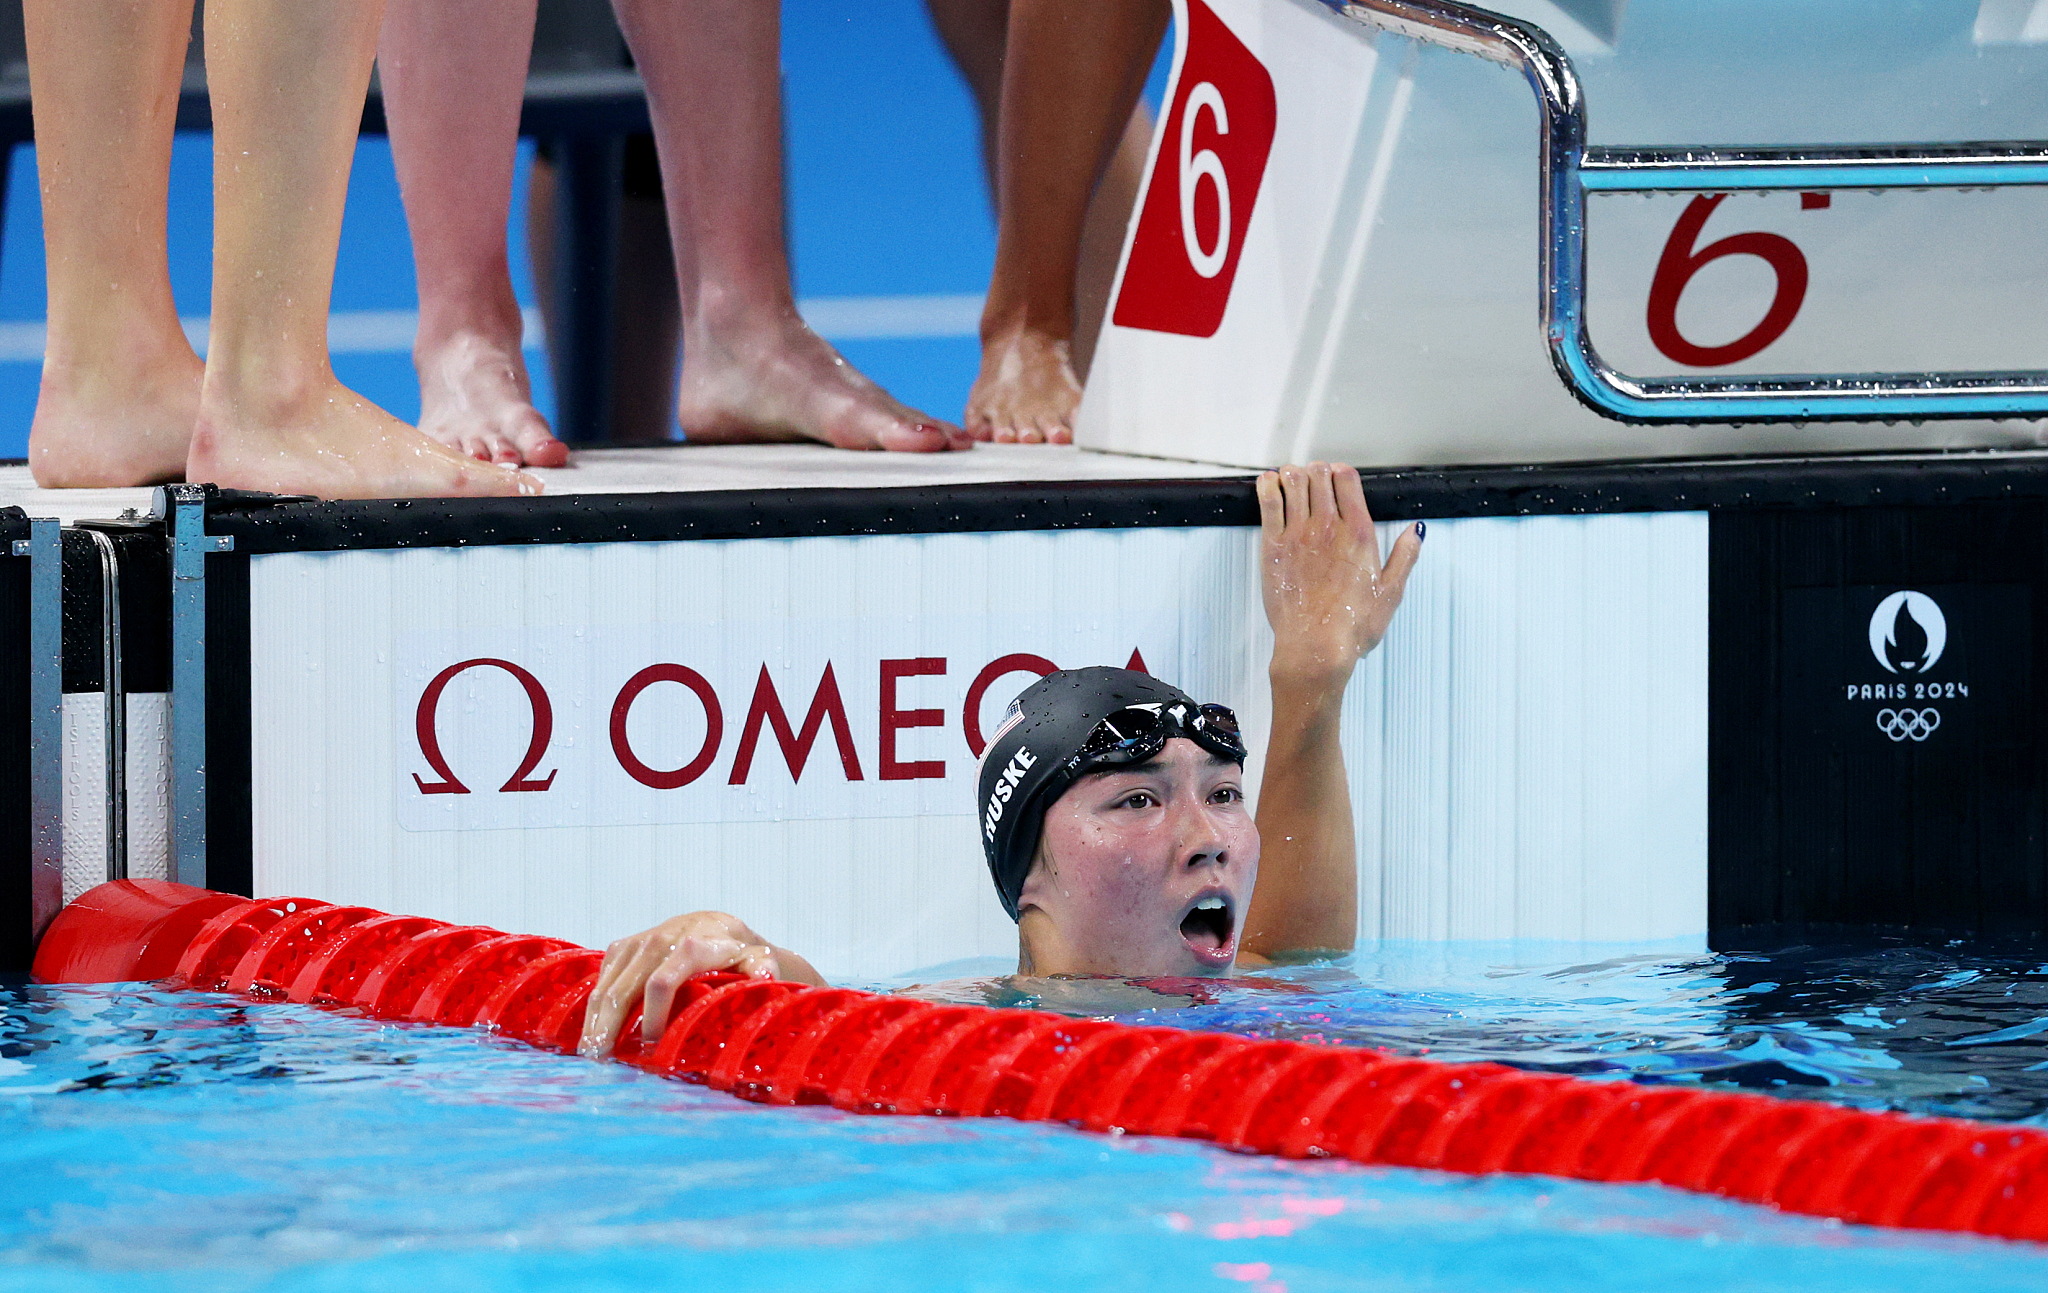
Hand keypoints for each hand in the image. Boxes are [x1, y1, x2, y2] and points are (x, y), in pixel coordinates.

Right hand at [577, 910, 823, 1058]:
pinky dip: (593, 1006)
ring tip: (589, 1054)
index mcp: (692, 945)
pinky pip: (600, 977)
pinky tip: (590, 1032)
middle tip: (601, 1061)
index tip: (650, 1047)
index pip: (661, 983)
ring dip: (594, 1021)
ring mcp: (637, 942)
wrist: (717, 926)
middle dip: (610, 1026)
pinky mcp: (622, 947)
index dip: (652, 1017)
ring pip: (606, 984)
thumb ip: (762, 968)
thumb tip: (765, 977)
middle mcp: (660, 939)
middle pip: (624, 988)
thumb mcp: (757, 961)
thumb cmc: (738, 954)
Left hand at [1257, 462, 1420, 688]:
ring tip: (1292, 481)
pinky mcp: (1273, 547)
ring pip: (1293, 481)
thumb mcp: (1391, 592)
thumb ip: (1405, 556)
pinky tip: (1269, 484)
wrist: (1316, 647)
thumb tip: (1416, 530)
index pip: (1347, 479)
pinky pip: (1268, 501)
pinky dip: (1267, 485)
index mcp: (1359, 533)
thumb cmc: (1352, 627)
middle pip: (1319, 475)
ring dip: (1293, 475)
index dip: (1341, 472)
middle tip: (1315, 481)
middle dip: (1318, 472)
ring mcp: (1298, 535)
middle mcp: (1328, 528)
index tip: (1338, 477)